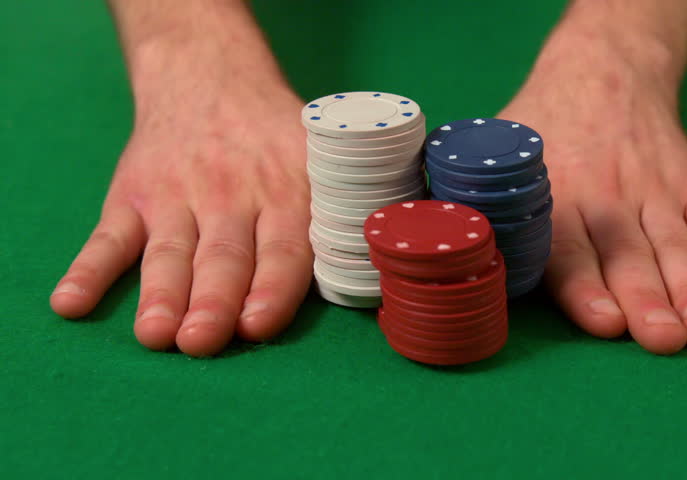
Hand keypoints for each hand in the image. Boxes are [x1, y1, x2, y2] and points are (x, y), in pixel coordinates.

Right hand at [50, 47, 313, 356]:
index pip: (282, 249)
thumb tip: (366, 272)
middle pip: (222, 258)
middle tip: (201, 341)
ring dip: (161, 295)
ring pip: (169, 253)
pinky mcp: (132, 197)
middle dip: (212, 303)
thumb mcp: (318, 159)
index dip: (271, 290)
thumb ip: (336, 212)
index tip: (257, 326)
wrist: (210, 78)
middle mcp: (229, 195)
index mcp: (284, 191)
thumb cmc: (274, 139)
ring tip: (155, 335)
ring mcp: (175, 196)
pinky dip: (88, 271)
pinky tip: (71, 303)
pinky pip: (107, 238)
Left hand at [500, 27, 686, 353]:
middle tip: (663, 339)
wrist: (603, 71)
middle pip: (629, 256)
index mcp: (556, 198)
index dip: (587, 289)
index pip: (569, 250)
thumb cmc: (542, 129)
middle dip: (647, 301)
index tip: (606, 323)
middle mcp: (607, 199)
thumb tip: (430, 247)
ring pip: (676, 246)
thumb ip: (476, 203)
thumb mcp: (500, 156)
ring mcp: (656, 194)